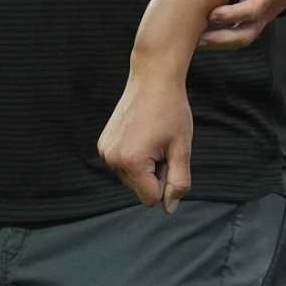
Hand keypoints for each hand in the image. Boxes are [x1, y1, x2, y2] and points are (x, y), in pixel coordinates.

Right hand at [98, 59, 193, 212]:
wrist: (153, 77)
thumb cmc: (172, 111)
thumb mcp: (182, 148)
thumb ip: (178, 182)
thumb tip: (169, 208)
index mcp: (131, 162)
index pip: (151, 198)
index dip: (167, 183)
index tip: (171, 156)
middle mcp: (111, 159)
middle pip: (140, 189)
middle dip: (155, 174)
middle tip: (163, 144)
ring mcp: (104, 150)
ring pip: (132, 178)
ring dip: (146, 166)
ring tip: (153, 138)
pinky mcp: (103, 143)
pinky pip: (123, 165)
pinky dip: (135, 157)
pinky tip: (143, 134)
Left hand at [199, 0, 285, 49]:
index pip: (253, 10)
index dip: (233, 14)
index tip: (212, 14)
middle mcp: (264, 13)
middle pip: (244, 35)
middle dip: (221, 39)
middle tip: (198, 38)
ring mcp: (256, 20)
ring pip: (237, 39)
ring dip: (215, 42)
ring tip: (191, 41)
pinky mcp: (247, 21)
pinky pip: (232, 35)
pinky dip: (215, 37)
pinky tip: (194, 34)